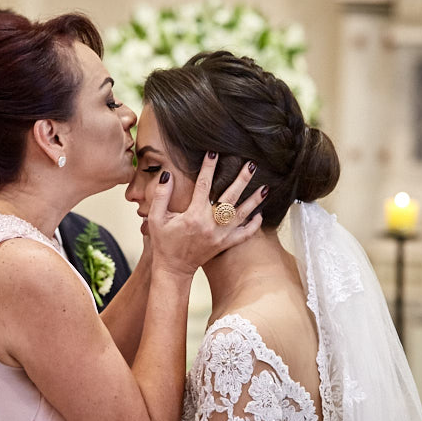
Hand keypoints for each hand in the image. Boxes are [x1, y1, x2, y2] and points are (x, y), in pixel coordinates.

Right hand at [146, 152, 264, 276]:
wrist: (173, 269)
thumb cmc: (164, 242)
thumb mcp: (156, 218)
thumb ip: (161, 196)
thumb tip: (167, 175)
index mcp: (193, 216)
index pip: (204, 185)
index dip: (209, 167)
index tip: (214, 152)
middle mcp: (210, 224)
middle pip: (230, 197)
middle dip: (241, 179)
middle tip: (251, 165)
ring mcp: (220, 236)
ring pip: (242, 215)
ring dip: (254, 201)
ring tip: (266, 187)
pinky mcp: (225, 245)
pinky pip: (244, 235)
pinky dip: (254, 225)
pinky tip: (260, 214)